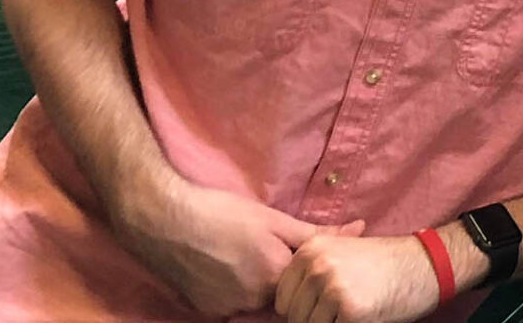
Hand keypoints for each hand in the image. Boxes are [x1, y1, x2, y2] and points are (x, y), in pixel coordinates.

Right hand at [109, 179, 343, 316]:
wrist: (164, 219)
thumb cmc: (223, 213)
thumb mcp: (274, 219)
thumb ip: (316, 232)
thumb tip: (359, 229)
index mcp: (276, 277)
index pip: (308, 285)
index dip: (309, 271)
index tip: (300, 256)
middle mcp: (252, 301)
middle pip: (281, 296)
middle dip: (282, 278)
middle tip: (266, 252)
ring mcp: (226, 308)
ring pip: (255, 301)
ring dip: (257, 284)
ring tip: (242, 255)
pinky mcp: (204, 310)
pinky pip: (231, 304)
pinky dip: (233, 289)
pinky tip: (224, 265)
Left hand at [273, 231, 433, 322]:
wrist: (428, 264)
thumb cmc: (386, 263)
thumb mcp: (344, 250)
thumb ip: (312, 268)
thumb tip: (283, 306)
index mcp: (310, 251)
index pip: (282, 300)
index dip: (300, 309)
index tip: (323, 305)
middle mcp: (317, 267)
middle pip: (293, 317)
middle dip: (313, 320)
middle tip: (341, 311)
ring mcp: (333, 289)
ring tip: (353, 311)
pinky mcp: (351, 311)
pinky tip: (366, 315)